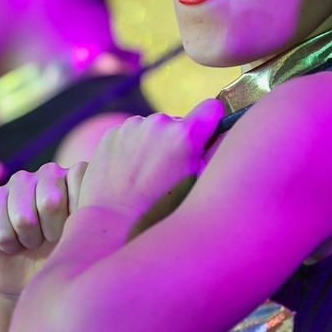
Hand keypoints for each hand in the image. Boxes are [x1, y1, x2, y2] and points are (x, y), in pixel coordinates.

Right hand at [0, 162, 87, 297]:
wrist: (34, 275)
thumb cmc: (65, 254)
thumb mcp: (85, 238)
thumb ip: (90, 216)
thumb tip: (84, 211)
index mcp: (77, 177)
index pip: (79, 176)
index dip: (77, 211)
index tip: (77, 227)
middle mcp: (50, 173)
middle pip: (50, 202)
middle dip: (51, 232)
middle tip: (51, 238)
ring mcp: (21, 180)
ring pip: (23, 218)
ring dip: (28, 239)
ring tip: (33, 241)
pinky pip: (0, 226)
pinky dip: (7, 243)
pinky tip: (13, 242)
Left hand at [75, 100, 225, 228]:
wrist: (112, 222)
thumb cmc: (159, 211)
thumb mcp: (197, 186)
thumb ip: (211, 156)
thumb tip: (220, 138)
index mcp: (185, 135)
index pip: (211, 108)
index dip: (212, 122)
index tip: (207, 135)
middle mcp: (158, 123)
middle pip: (179, 123)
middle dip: (177, 141)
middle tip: (169, 171)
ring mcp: (132, 126)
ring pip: (153, 128)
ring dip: (153, 143)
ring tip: (146, 175)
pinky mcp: (112, 133)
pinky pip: (130, 134)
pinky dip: (132, 148)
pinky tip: (128, 173)